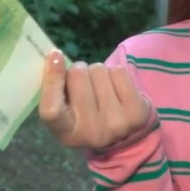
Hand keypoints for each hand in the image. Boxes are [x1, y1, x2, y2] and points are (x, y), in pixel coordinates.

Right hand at [37, 50, 151, 149]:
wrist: (124, 133)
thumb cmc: (85, 116)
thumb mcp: (64, 111)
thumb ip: (55, 89)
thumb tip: (55, 56)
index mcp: (66, 134)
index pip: (52, 109)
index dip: (52, 80)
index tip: (55, 57)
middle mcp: (92, 132)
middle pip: (77, 76)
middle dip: (78, 71)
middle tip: (84, 84)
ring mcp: (117, 124)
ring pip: (98, 71)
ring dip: (97, 73)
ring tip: (101, 88)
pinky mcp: (137, 112)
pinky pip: (118, 72)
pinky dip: (115, 74)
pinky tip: (116, 89)